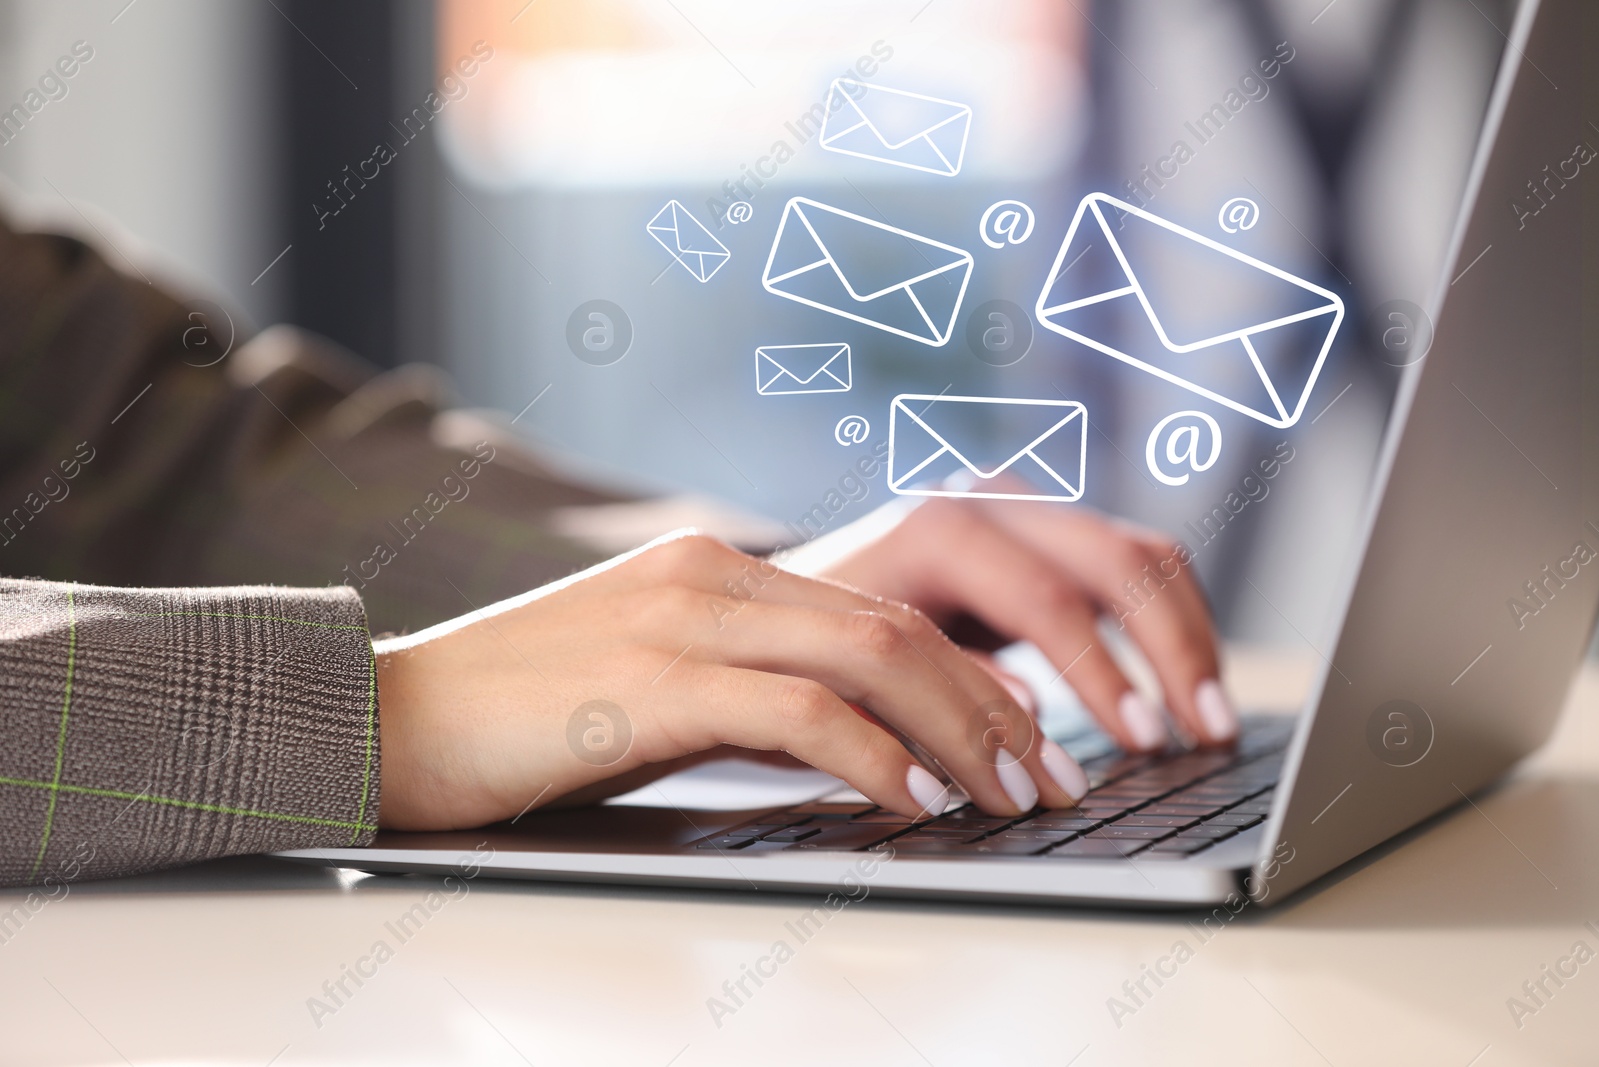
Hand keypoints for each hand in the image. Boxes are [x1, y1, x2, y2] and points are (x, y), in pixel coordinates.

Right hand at [374, 532, 1088, 830]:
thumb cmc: (523, 716)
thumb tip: (856, 745)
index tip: (1027, 738)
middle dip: (994, 706)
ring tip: (1012, 795)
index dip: (971, 676)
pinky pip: (798, 711)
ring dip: (960, 732)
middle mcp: (712, 574)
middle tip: (1052, 776)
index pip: (880, 610)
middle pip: (898, 627)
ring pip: (870, 657)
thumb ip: (748, 693)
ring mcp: (682, 619)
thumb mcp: (654, 686)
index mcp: (717, 567)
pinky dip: (874, 757)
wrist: (390, 715)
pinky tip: (913, 802)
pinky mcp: (650, 681)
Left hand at [788, 490, 1231, 751]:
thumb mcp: (862, 674)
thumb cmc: (819, 643)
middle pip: (1118, 560)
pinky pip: (1133, 569)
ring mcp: (1025, 510)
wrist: (794, 597)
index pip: (1047, 598)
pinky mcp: (1047, 534)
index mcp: (941, 529)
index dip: (1101, 674)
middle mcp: (993, 502)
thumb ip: (942, 693)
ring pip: (1142, 556)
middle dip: (1172, 651)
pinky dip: (1169, 627)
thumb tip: (1027, 727)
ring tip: (1211, 725)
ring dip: (1187, 639)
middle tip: (1204, 736)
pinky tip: (1185, 692)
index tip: (1139, 741)